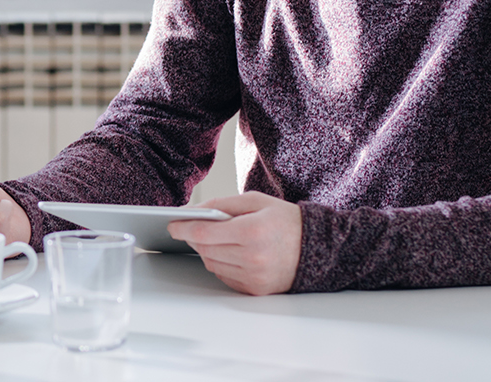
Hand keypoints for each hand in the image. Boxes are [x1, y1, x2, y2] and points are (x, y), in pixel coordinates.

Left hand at [167, 191, 301, 294]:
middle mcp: (253, 257)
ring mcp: (254, 276)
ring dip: (207, 251)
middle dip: (194, 238)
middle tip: (191, 228)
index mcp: (252, 231)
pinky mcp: (256, 289)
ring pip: (212, 264)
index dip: (183, 228)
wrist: (318, 247)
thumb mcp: (255, 201)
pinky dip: (220, 264)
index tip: (172, 224)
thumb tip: (192, 211)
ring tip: (214, 239)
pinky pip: (225, 276)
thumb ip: (221, 204)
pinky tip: (229, 252)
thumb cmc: (286, 220)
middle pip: (205, 250)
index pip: (204, 233)